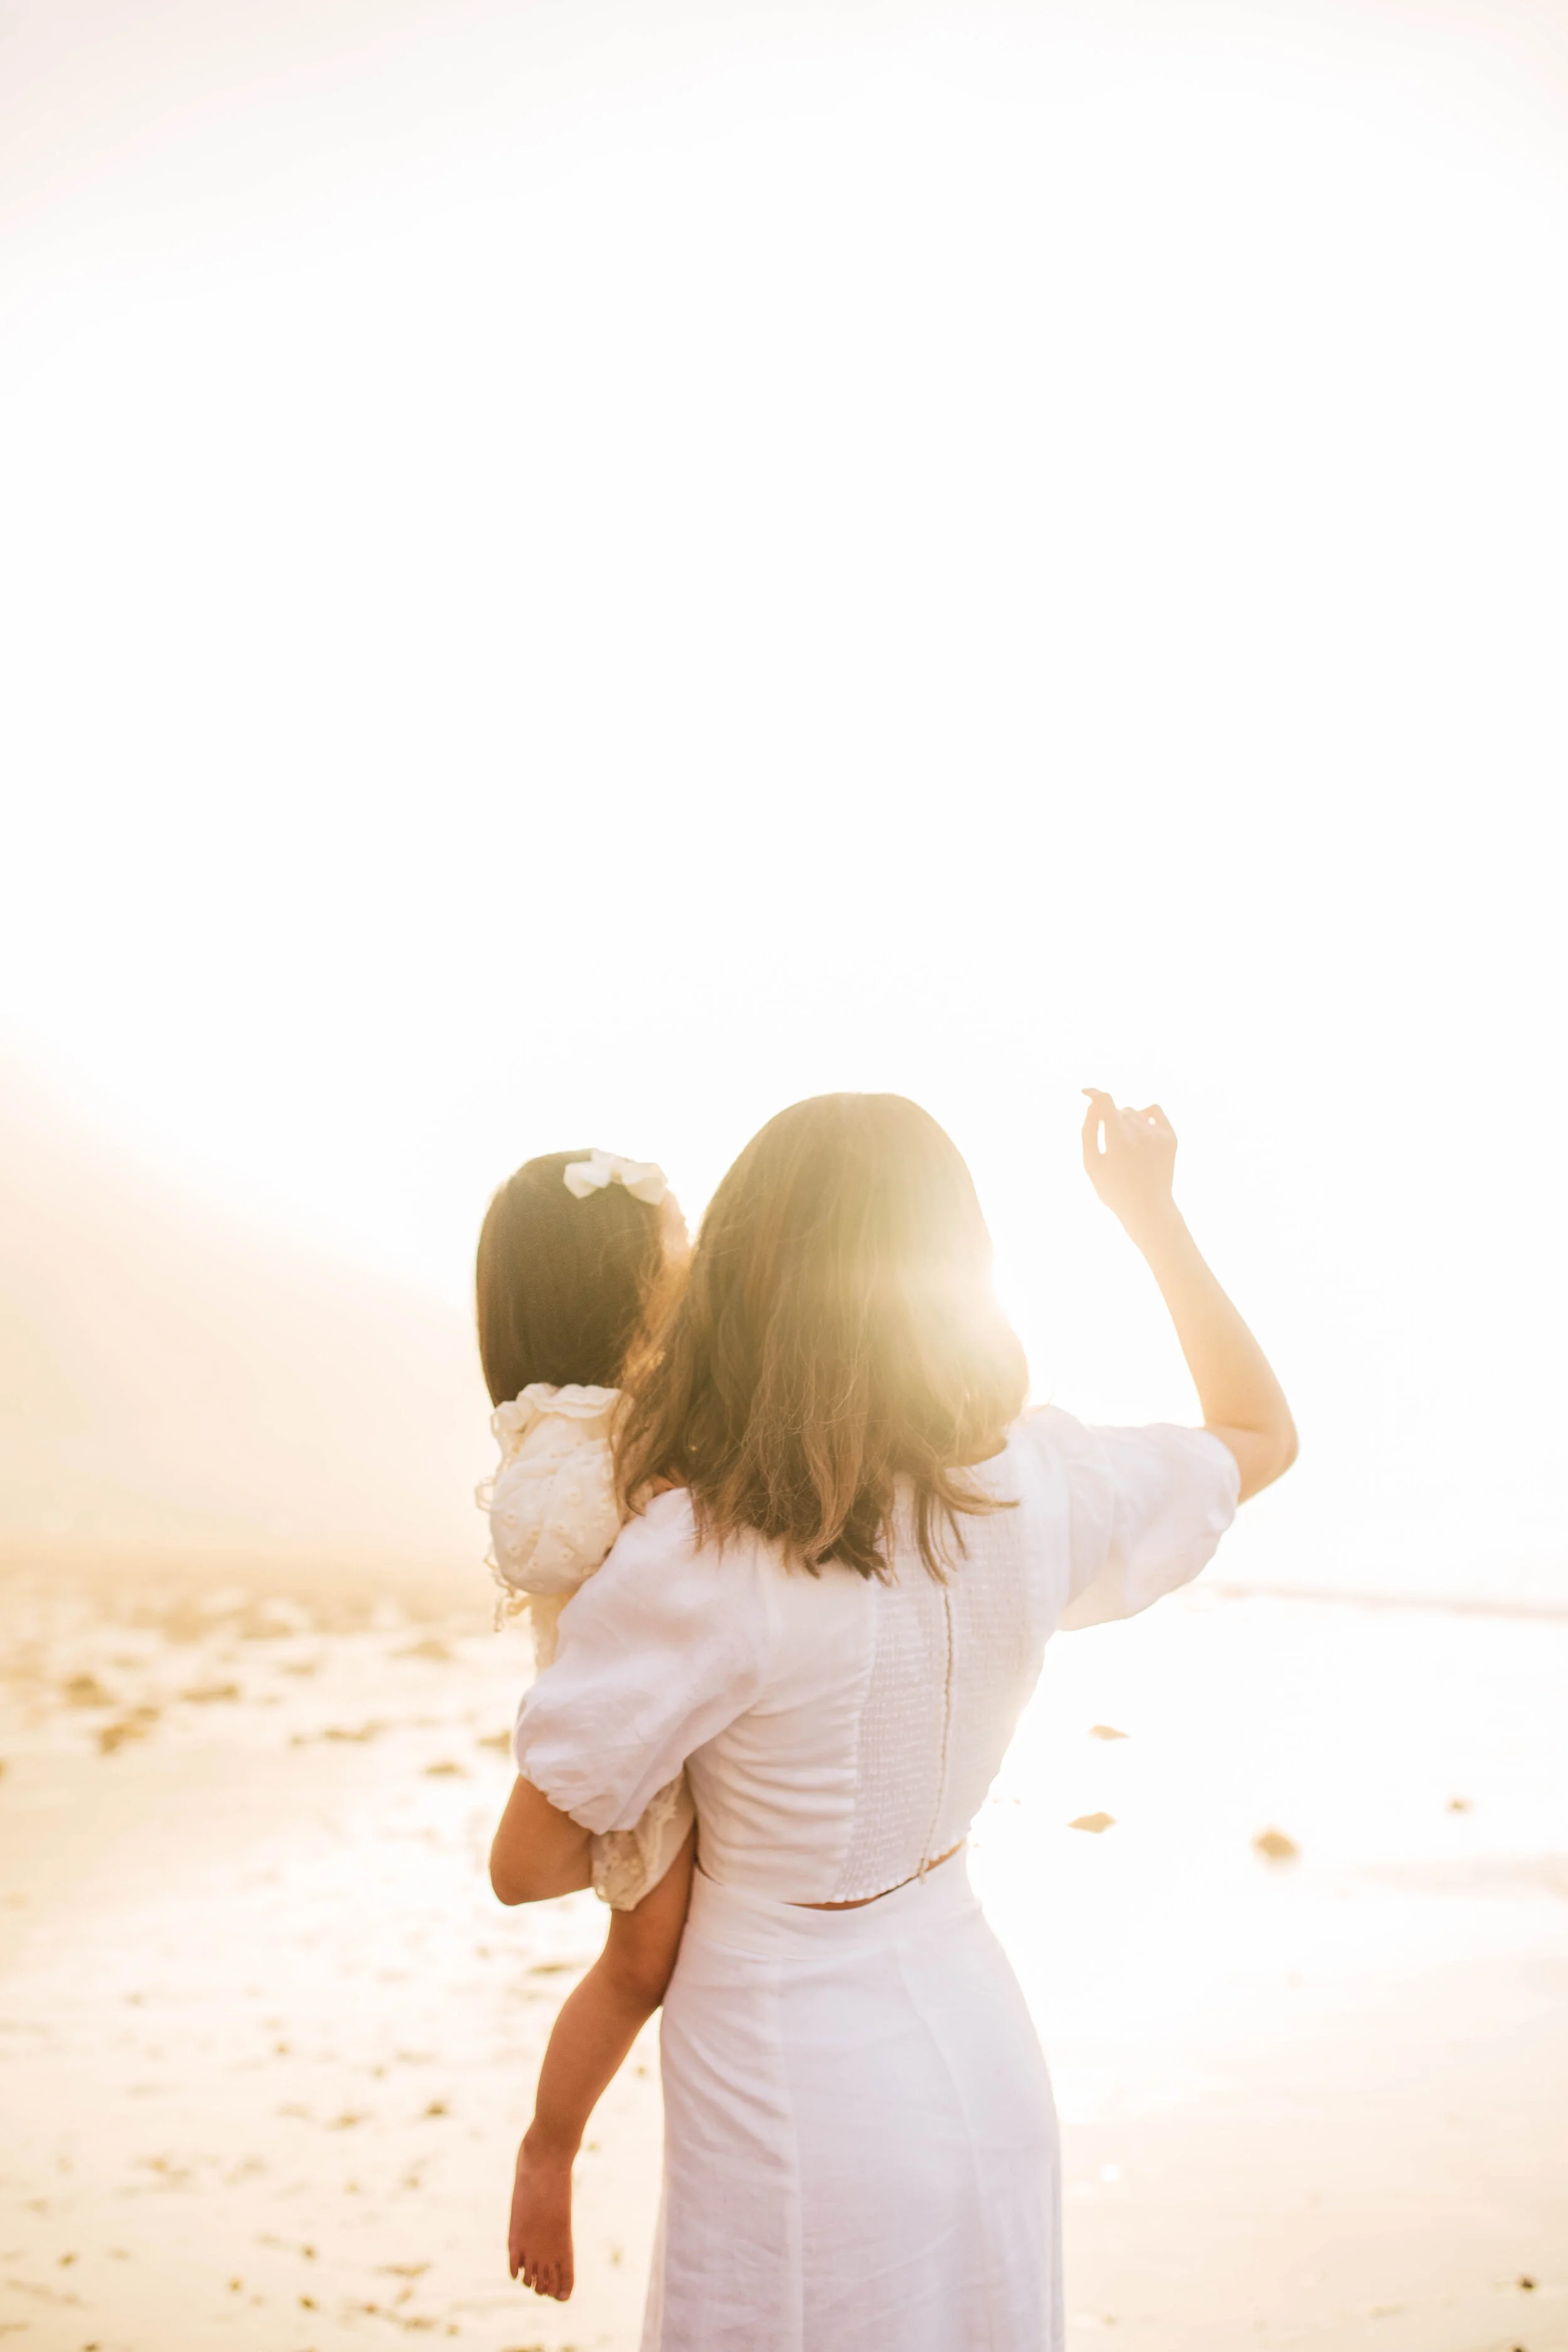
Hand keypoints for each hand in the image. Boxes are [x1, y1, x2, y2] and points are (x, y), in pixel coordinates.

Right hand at [1081, 1090, 1178, 1237]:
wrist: (1148, 1208)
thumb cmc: (1114, 1189)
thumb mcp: (1092, 1164)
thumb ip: (1088, 1131)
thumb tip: (1093, 1107)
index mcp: (1118, 1138)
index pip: (1104, 1101)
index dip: (1093, 1094)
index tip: (1085, 1092)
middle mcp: (1140, 1131)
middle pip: (1119, 1110)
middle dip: (1110, 1120)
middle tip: (1109, 1145)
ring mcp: (1158, 1134)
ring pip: (1135, 1113)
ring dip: (1126, 1122)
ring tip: (1125, 1147)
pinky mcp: (1171, 1137)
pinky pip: (1155, 1111)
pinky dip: (1145, 1115)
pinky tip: (1140, 1128)